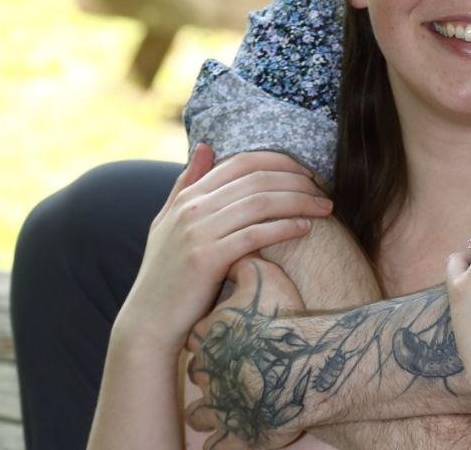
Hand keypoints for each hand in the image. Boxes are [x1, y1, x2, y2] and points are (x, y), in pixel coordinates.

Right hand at [117, 144, 330, 357]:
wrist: (146, 325)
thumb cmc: (164, 275)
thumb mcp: (167, 223)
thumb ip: (187, 183)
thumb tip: (206, 145)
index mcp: (188, 196)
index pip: (243, 162)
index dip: (280, 162)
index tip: (307, 172)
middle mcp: (193, 208)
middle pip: (258, 179)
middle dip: (298, 180)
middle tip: (323, 190)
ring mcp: (199, 233)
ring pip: (261, 203)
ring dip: (300, 201)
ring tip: (324, 208)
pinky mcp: (207, 259)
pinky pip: (256, 234)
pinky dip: (284, 227)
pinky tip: (304, 228)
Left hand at [186, 256, 309, 449]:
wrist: (309, 363)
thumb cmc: (287, 319)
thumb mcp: (268, 279)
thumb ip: (244, 263)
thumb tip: (234, 251)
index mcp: (206, 336)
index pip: (197, 335)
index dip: (215, 331)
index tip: (234, 329)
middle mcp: (206, 372)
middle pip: (199, 372)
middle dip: (212, 368)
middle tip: (238, 358)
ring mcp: (219, 405)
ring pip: (204, 409)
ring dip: (215, 403)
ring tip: (237, 390)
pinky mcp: (236, 433)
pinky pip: (219, 441)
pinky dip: (224, 436)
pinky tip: (236, 423)